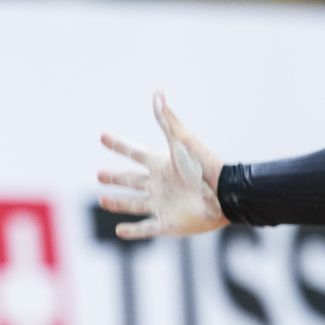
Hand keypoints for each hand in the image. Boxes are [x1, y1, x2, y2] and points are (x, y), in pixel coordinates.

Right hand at [97, 92, 228, 238]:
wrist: (224, 196)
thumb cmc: (203, 167)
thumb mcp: (181, 142)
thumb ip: (167, 120)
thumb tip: (158, 93)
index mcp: (162, 164)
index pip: (136, 153)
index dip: (119, 145)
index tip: (103, 136)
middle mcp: (161, 185)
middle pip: (132, 180)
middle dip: (116, 177)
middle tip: (99, 174)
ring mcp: (164, 205)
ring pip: (135, 204)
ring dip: (119, 203)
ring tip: (103, 199)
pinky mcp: (168, 224)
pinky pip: (146, 229)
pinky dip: (133, 231)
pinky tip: (119, 231)